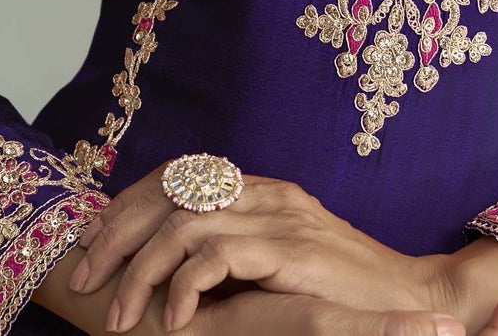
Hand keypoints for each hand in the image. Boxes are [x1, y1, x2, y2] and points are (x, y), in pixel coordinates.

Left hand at [64, 165, 497, 335]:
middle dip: (116, 234)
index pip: (174, 176)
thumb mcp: (278, 265)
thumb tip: (163, 271)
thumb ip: (235, 254)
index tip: (91, 249)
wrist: (411, 305)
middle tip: (86, 283)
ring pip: (183, 222)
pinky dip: (184, 286)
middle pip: (168, 189)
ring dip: (140, 271)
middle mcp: (265, 191)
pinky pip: (218, 255)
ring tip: (121, 319)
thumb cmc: (342, 294)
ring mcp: (279, 216)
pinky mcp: (291, 249)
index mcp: (259, 189)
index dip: (126, 207)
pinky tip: (171, 322)